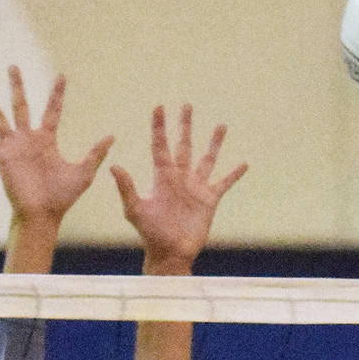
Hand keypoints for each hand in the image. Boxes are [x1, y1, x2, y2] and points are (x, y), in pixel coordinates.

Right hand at [0, 66, 112, 226]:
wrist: (43, 214)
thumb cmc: (62, 197)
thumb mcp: (83, 172)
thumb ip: (95, 153)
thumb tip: (112, 136)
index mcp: (47, 140)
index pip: (52, 110)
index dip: (56, 94)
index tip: (61, 75)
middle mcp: (28, 139)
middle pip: (21, 105)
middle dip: (17, 86)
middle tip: (13, 66)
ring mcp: (13, 146)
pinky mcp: (2, 157)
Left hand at [110, 105, 247, 272]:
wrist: (171, 253)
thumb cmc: (150, 234)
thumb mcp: (135, 210)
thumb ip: (127, 188)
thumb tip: (114, 165)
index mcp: (162, 177)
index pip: (161, 146)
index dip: (159, 127)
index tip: (159, 107)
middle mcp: (180, 178)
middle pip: (184, 145)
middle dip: (185, 126)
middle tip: (186, 106)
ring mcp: (196, 188)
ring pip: (206, 159)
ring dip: (214, 143)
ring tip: (221, 125)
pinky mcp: (209, 200)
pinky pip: (224, 183)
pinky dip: (234, 174)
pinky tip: (244, 164)